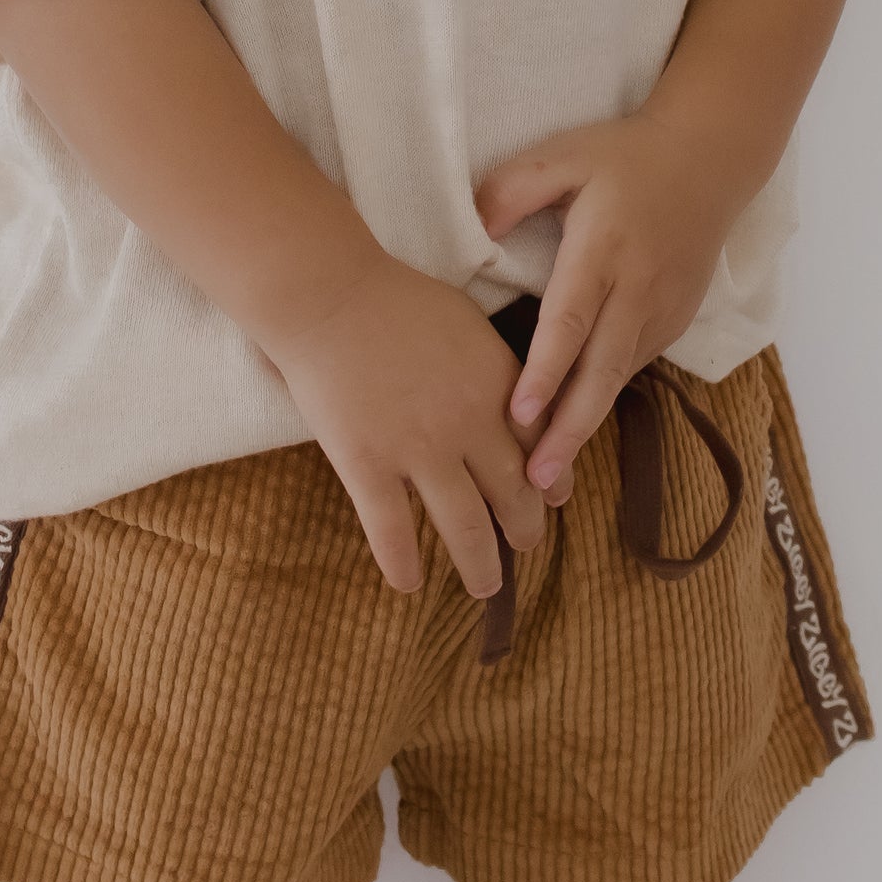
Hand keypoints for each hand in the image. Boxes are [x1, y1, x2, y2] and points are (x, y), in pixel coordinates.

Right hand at [259, 256, 556, 606]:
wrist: (329, 294)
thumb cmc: (394, 297)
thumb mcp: (466, 322)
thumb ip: (493, 367)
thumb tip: (515, 401)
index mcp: (498, 384)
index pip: (542, 447)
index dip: (551, 481)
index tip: (553, 500)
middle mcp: (469, 425)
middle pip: (514, 496)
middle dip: (526, 529)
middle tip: (527, 546)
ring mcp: (419, 451)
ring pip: (466, 528)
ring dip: (481, 566)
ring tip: (485, 587)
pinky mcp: (369, 466)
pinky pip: (393, 533)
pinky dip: (404, 565)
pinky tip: (410, 584)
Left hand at [472, 113, 739, 489]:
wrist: (709, 162)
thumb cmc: (626, 157)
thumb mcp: (564, 155)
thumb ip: (512, 189)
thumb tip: (475, 234)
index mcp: (603, 250)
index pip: (570, 321)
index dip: (545, 372)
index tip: (519, 416)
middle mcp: (635, 290)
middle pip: (600, 372)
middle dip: (568, 430)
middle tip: (536, 482)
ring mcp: (660, 310)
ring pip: (618, 379)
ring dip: (585, 426)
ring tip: (548, 476)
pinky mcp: (673, 322)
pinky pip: (632, 365)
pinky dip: (603, 398)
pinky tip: (574, 429)